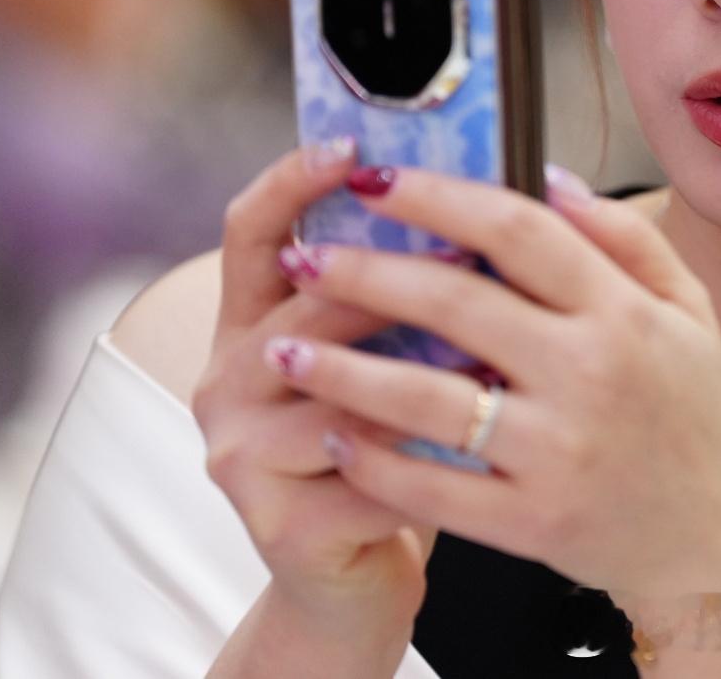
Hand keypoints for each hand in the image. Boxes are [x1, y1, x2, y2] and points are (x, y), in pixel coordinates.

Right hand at [192, 139, 436, 631]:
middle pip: (305, 305)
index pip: (251, 231)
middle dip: (393, 281)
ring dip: (421, 371)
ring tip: (495, 352)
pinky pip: (365, 473)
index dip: (291, 181)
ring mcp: (239, 453)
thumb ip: (406, 285)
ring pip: (338, 390)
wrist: (359, 575)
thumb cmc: (393, 445)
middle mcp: (226, 378)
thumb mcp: (388, 354)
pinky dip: (428, 457)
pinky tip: (481, 444)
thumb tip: (475, 191)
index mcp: (252, 322)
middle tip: (474, 256)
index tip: (350, 145)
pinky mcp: (275, 522)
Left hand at [261, 162, 720, 598]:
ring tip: (280, 349)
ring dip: (342, 370)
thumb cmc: (692, 417)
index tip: (374, 179)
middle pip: (456, 304)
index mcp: (624, 312)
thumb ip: (626, 239)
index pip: (518, 230)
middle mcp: (591, 373)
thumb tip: (550, 176)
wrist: (711, 543)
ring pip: (426, 398)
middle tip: (302, 258)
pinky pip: (433, 487)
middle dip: (363, 274)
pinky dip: (375, 461)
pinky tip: (333, 435)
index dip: (438, 197)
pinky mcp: (532, 520)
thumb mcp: (690, 312)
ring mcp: (558, 451)